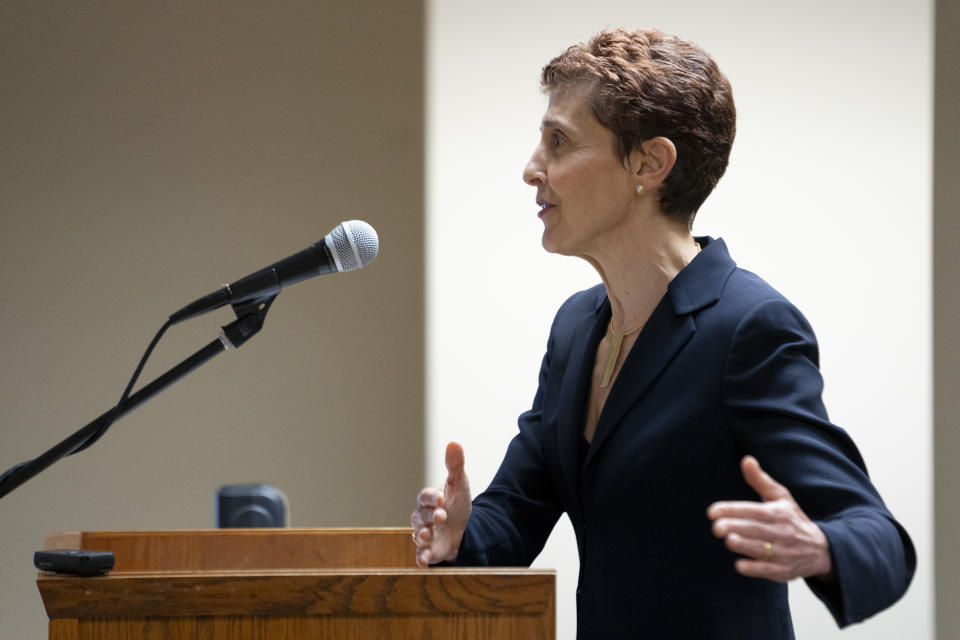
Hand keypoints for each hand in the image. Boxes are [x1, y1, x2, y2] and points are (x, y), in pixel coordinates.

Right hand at [411, 441, 471, 566]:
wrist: (464, 528)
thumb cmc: (457, 503)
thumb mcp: (459, 484)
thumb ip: (455, 465)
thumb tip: (454, 442)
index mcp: (430, 499)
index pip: (425, 496)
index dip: (431, 497)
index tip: (440, 498)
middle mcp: (423, 517)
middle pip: (420, 516)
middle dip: (429, 516)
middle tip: (442, 516)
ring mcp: (425, 534)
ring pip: (417, 535)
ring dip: (421, 536)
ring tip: (427, 536)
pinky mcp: (430, 550)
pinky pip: (421, 554)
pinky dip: (422, 557)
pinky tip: (425, 561)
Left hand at [707, 455, 832, 581]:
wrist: (821, 549)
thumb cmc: (792, 519)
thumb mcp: (780, 497)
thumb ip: (760, 480)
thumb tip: (746, 460)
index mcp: (779, 513)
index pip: (753, 510)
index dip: (733, 510)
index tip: (712, 511)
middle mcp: (783, 532)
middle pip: (755, 529)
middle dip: (734, 527)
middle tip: (715, 527)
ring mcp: (784, 553)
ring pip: (762, 549)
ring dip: (744, 545)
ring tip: (728, 540)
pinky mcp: (784, 571)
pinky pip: (768, 571)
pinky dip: (754, 568)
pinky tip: (740, 565)